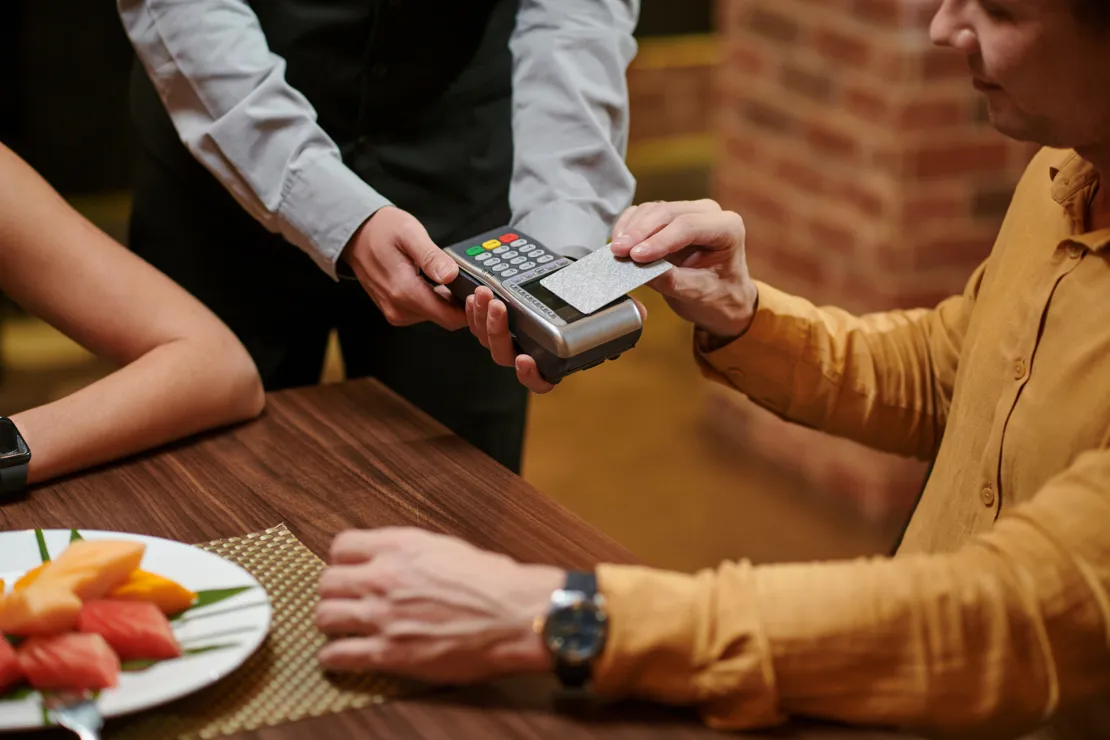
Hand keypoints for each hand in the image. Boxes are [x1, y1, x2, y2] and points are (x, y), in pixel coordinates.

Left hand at [315, 527, 563, 683]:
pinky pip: (337, 655)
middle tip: (346, 602)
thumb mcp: (448, 548)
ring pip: (324, 616)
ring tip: (344, 629)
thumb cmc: (493, 582)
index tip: (351, 572)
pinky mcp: (387, 652)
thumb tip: (399, 559)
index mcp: (400, 546)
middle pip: (326, 582)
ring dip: (332, 623)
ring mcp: (381, 616)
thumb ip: (413, 553)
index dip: (344, 561)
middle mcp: (383, 577)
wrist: (513, 615)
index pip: (342, 546)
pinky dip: (335, 658)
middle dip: (334, 592)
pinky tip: (344, 657)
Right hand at [342, 207, 465, 329]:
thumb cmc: (382, 230)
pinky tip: (439, 284)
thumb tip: (451, 275)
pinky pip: (425, 311)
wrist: (356, 235)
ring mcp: (396, 312)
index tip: (482, 293)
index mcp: (404, 291)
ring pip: (436, 316)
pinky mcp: (396, 310)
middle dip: (462, 304)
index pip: (448, 317)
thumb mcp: (410, 233)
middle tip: (473, 281)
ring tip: (455, 279)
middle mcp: (399, 308)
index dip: (469, 308)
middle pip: (445, 318)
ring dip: (449, 302)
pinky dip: (436, 300)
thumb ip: (431, 257)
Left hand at [465, 285, 647, 393]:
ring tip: (485, 295)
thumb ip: (623, 311)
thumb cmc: (585, 298)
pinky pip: (477, 323)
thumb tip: (638, 312)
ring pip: (487, 339)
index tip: (525, 360)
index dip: (531, 376)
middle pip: (505, 356)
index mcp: (554, 359)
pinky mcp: (493, 321)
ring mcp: (508, 338)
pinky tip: (477, 293)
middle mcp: (528, 353)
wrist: (566, 278)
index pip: (542, 381)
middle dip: (497, 333)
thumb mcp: (607, 304)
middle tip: (499, 307)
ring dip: (482, 318)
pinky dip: (473, 310)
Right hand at [610, 199, 757, 339]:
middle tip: (618, 251)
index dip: (659, 240)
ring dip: (632, 228)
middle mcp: (709, 213)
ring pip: (653, 210)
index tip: (636, 256)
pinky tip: (619, 241)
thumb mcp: (698, 293)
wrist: (721, 298)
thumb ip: (672, 281)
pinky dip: (629, 225)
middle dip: (640, 232)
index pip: (688, 226)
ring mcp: (688, 211)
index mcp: (727, 228)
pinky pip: (644, 213)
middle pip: (668, 213)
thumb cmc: (718, 296)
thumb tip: (640, 270)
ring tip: (616, 250)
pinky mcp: (669, 217)